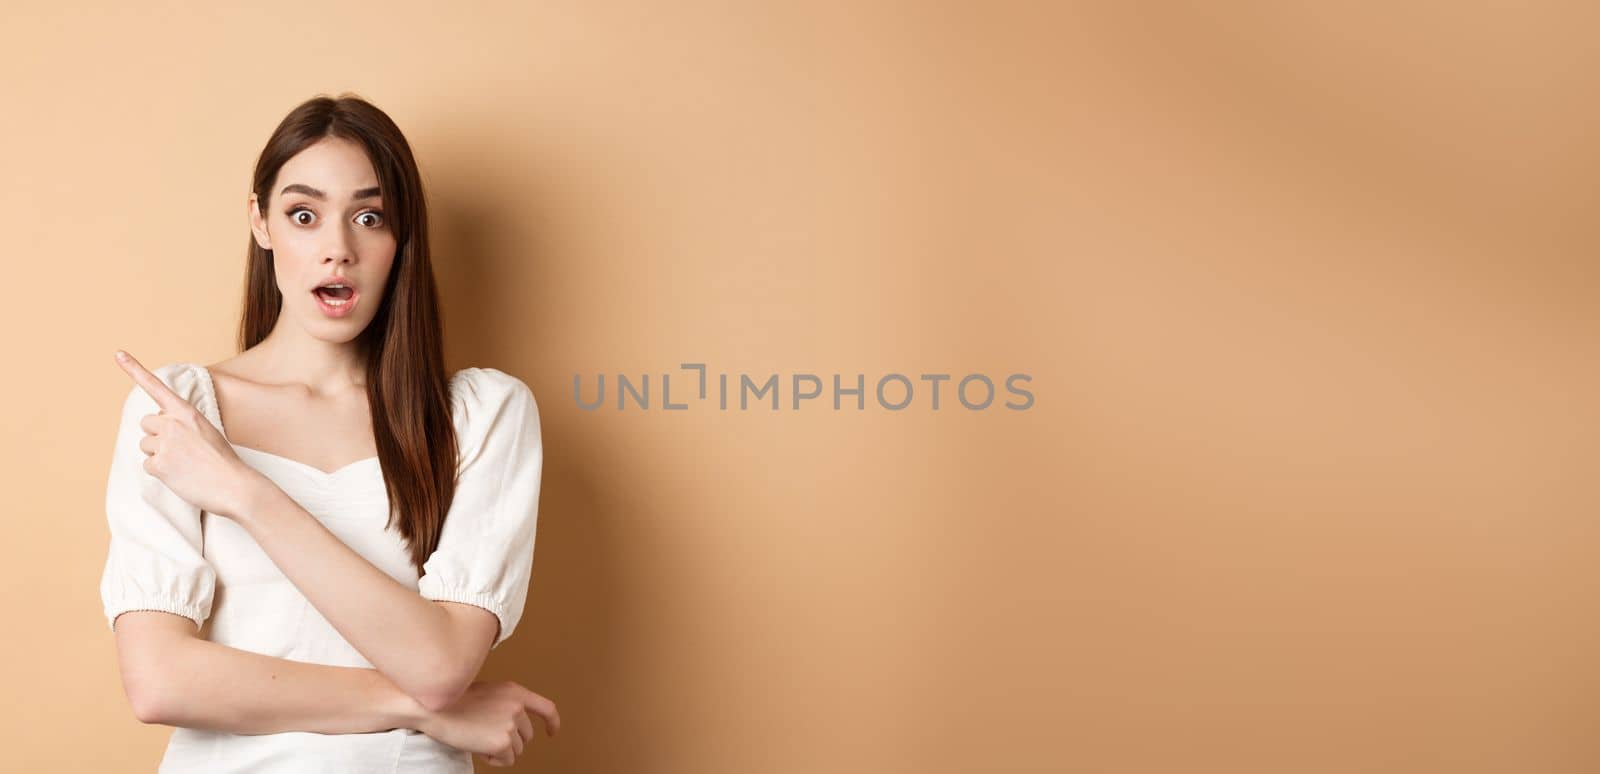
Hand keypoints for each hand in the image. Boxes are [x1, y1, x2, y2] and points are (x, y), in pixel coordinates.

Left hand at [114, 350, 264, 519]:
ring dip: (159, 454)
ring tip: (183, 463)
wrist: (235, 486)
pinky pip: (148, 465)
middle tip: (180, 449)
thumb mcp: (207, 432)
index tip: (118, 353)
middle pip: (147, 423)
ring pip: (145, 444)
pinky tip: (180, 475)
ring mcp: (165, 444)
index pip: (156, 387)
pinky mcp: (159, 465)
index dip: (134, 369)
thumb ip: (183, 425)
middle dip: (157, 435)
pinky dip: (161, 471)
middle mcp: (173, 424)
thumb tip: (158, 429)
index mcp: (186, 412)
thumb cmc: (223, 461)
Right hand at [416, 681, 559, 767]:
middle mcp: (517, 706)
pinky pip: (507, 760)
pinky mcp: (503, 742)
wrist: (433, 707)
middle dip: (511, 740)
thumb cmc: (454, 700)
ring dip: (500, 750)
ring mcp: (511, 724)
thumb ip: (506, 703)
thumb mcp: (488, 692)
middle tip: (486, 736)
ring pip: (517, 750)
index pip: (546, 708)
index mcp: (515, 691)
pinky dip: (494, 760)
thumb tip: (514, 725)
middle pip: (527, 736)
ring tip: (479, 738)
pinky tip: (478, 748)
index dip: (552, 722)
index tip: (551, 731)